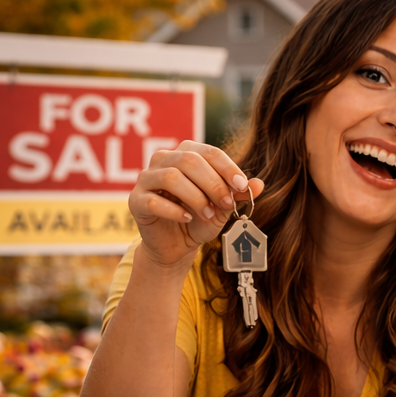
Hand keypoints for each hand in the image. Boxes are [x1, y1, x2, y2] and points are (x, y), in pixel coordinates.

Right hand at [128, 141, 265, 269]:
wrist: (177, 245)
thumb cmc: (200, 219)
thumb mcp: (223, 207)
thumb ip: (238, 194)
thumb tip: (259, 184)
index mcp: (186, 154)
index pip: (209, 152)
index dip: (228, 168)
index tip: (242, 186)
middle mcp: (163, 160)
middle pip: (190, 161)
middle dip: (213, 184)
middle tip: (226, 204)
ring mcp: (146, 179)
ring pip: (171, 177)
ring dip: (195, 197)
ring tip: (208, 214)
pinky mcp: (136, 200)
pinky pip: (153, 200)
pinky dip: (174, 211)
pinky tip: (187, 218)